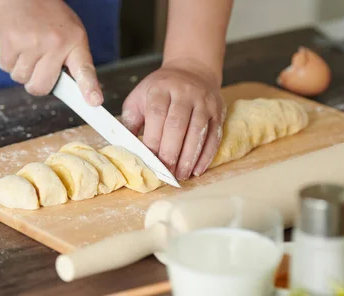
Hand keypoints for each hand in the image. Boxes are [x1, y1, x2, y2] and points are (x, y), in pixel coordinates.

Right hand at [0, 0, 102, 104]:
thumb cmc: (50, 19)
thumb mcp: (72, 35)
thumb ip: (75, 63)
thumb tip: (81, 96)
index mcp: (75, 42)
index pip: (84, 70)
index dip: (89, 88)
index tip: (94, 102)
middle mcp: (54, 43)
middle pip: (41, 87)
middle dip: (37, 82)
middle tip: (39, 66)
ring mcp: (30, 43)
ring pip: (21, 79)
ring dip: (22, 70)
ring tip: (27, 50)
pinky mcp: (9, 42)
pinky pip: (6, 68)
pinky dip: (9, 61)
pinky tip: (16, 45)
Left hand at [122, 59, 225, 179]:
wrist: (191, 71)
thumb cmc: (160, 91)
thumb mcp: (139, 98)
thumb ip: (130, 122)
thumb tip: (125, 149)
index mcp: (160, 89)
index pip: (156, 115)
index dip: (153, 140)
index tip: (150, 161)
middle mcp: (184, 93)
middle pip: (177, 125)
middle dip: (171, 152)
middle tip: (166, 173)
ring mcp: (204, 102)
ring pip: (198, 132)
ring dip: (189, 157)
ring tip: (181, 175)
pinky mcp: (218, 111)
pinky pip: (214, 136)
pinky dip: (206, 156)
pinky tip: (197, 169)